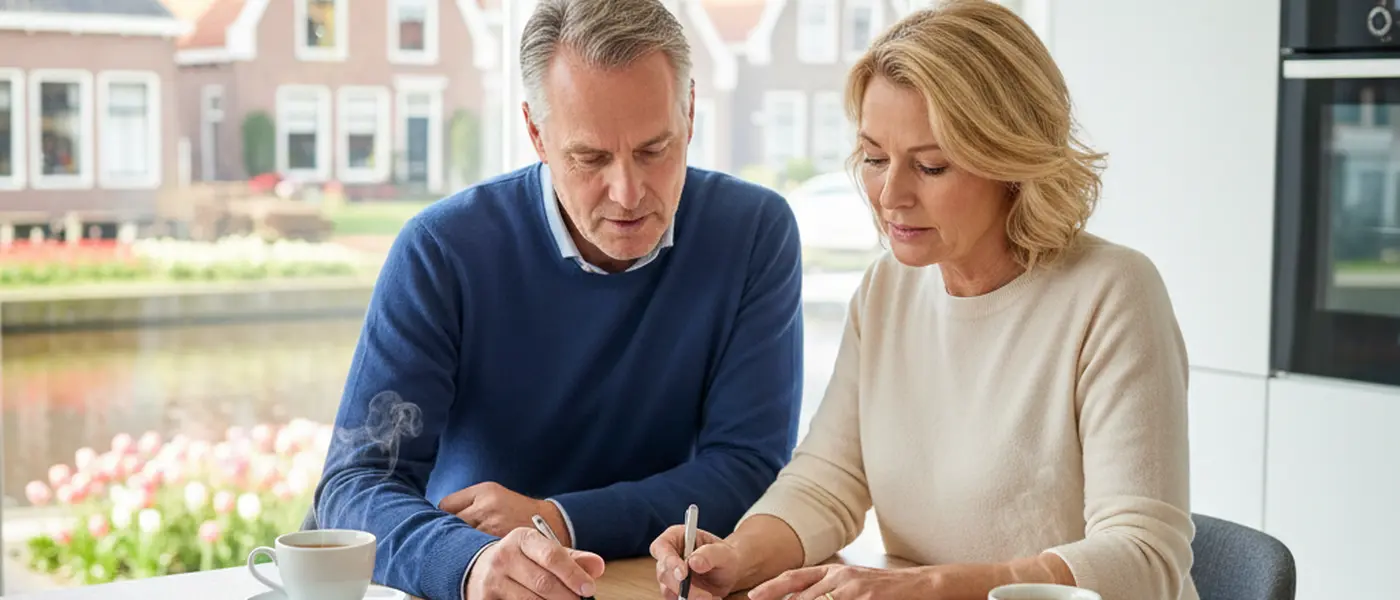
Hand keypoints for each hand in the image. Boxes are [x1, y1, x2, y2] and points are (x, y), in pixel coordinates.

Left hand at [440, 482, 569, 545]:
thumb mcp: (495, 495)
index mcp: (485, 491)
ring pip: (460, 539)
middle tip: (444, 541)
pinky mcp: (500, 545)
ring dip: (457, 546)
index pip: (446, 505)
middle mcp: (487, 507)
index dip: (442, 516)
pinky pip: (474, 552)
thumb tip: (439, 514)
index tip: (443, 524)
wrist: (552, 524)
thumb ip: (470, 502)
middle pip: (449, 523)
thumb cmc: (519, 511)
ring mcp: (493, 527)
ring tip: (456, 552)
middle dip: (446, 532)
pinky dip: (470, 556)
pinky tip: (471, 559)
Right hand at [464, 527, 603, 599]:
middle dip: (567, 597)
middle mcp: (504, 556)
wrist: (478, 567)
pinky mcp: (485, 599)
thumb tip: (598, 566)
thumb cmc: (521, 561)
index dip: (573, 574)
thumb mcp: (544, 552)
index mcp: (523, 538)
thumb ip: (572, 559)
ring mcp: (493, 580)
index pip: (551, 555)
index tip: (589, 589)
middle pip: (543, 583)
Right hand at [650, 525, 743, 599]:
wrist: (729, 571)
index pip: (661, 546)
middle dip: (682, 586)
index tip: (683, 574)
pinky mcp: (675, 590)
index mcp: (675, 537)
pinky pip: (676, 599)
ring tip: (710, 597)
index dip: (668, 561)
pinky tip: (710, 598)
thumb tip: (694, 562)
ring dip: (689, 597)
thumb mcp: (722, 551)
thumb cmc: (724, 555)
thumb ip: (709, 554)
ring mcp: (670, 575)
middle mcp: (668, 556)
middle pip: (663, 572)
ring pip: (668, 590)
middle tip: (703, 595)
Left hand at [747, 564, 940, 599]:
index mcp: (834, 570)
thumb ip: (827, 590)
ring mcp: (853, 590)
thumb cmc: (885, 589)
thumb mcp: (853, 583)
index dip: (771, 587)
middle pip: (801, 597)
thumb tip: (798, 598)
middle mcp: (840, 577)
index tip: (753, 597)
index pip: (795, 577)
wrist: (921, 585)